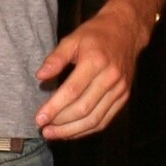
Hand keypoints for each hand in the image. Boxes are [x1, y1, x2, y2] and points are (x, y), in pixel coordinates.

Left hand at [34, 2, 144, 140]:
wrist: (127, 31)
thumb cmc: (96, 35)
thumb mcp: (72, 39)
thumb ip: (55, 58)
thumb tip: (40, 76)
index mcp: (96, 61)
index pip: (72, 91)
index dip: (54, 107)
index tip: (39, 118)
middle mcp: (110, 77)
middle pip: (83, 108)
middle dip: (60, 123)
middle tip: (43, 129)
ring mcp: (119, 89)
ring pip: (95, 119)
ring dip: (72, 131)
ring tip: (52, 134)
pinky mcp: (123, 97)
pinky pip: (105, 119)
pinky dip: (86, 130)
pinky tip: (70, 132)